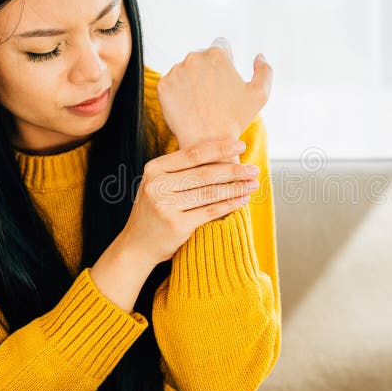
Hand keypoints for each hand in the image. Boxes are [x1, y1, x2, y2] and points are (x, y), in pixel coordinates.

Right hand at [117, 138, 260, 266]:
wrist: (137, 246)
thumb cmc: (155, 211)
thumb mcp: (158, 185)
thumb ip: (180, 170)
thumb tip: (220, 152)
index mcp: (154, 169)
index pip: (193, 154)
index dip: (219, 148)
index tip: (240, 144)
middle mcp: (157, 186)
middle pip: (204, 174)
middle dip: (233, 170)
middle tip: (254, 169)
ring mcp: (166, 206)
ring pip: (210, 193)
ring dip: (236, 187)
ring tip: (253, 184)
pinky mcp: (177, 225)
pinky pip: (210, 211)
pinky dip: (230, 204)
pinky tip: (243, 199)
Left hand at [157, 38, 272, 158]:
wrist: (208, 144)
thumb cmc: (235, 119)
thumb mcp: (260, 94)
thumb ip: (265, 70)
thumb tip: (259, 55)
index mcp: (217, 54)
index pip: (221, 45)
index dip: (226, 61)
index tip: (225, 78)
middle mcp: (194, 57)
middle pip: (202, 57)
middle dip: (208, 71)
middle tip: (214, 95)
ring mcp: (176, 71)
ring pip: (186, 70)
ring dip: (193, 80)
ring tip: (201, 102)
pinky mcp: (163, 85)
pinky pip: (172, 83)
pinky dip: (179, 92)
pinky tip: (189, 106)